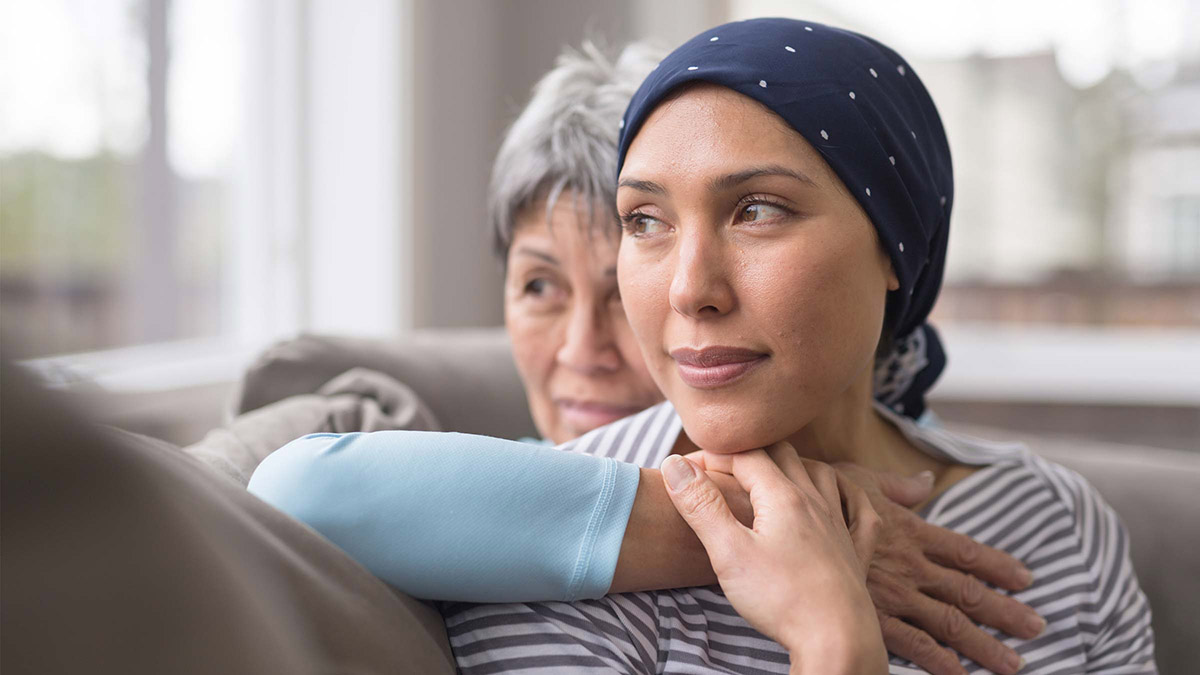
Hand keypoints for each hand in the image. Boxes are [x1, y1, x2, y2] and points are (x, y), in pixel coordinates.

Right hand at [661, 443, 887, 674]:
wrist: (836, 639)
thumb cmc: (781, 598)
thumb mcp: (728, 552)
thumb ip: (701, 506)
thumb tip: (675, 465)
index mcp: (783, 497)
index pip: (745, 456)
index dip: (714, 456)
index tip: (688, 467)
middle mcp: (814, 502)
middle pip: (784, 455)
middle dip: (750, 452)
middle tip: (723, 466)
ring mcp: (839, 525)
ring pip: (822, 474)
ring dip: (795, 464)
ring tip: (773, 472)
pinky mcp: (856, 552)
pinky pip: (860, 510)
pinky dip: (848, 495)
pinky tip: (840, 498)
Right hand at [833, 462, 1043, 674]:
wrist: (779, 520)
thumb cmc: (815, 496)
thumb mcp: (858, 479)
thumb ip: (896, 486)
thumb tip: (925, 480)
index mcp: (910, 531)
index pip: (965, 552)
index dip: (998, 565)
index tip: (1026, 579)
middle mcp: (910, 566)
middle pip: (968, 592)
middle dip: (1005, 612)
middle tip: (1037, 627)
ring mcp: (893, 594)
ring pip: (949, 623)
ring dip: (983, 644)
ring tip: (1013, 664)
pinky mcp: (870, 616)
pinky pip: (911, 643)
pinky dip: (937, 660)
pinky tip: (958, 673)